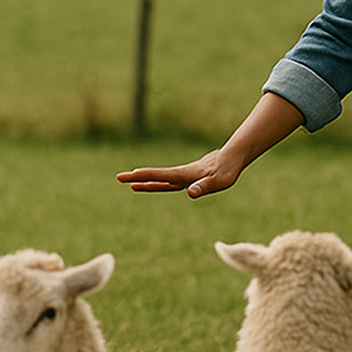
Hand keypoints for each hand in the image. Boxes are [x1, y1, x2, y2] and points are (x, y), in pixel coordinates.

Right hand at [116, 143, 249, 197]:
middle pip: (156, 177)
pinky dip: (157, 181)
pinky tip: (154, 183)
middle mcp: (181, 174)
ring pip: (161, 179)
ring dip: (146, 180)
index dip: (145, 177)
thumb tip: (190, 192)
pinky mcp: (188, 176)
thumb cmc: (226, 172)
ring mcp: (183, 175)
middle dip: (137, 178)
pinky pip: (168, 179)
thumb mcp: (218, 182)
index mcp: (184, 176)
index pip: (160, 176)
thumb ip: (204, 187)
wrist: (231, 158)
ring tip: (132, 184)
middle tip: (119, 178)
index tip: (130, 176)